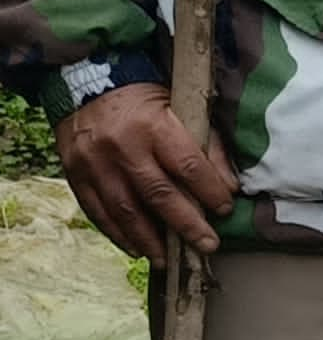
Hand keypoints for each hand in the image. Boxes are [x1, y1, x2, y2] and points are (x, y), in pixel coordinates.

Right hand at [56, 81, 234, 258]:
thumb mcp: (181, 107)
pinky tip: (136, 249)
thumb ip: (206, 144)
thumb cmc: (143, 97)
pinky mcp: (75, 174)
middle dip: (186, 225)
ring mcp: (95, 163)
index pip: (187, 165)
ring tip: (169, 259)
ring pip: (125, 210)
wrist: (86, 81)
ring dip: (149, 239)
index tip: (225, 208)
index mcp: (153, 126)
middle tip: (207, 245)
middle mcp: (122, 147)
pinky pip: (97, 211)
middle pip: (158, 194)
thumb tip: (229, 184)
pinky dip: (117, 233)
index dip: (209, 191)